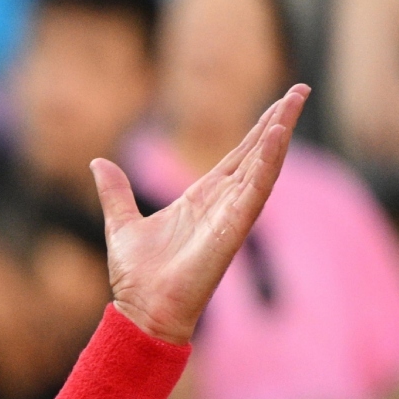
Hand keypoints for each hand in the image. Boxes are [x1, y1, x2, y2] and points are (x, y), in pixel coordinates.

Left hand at [92, 85, 305, 343]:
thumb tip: (98, 163)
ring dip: (279, 133)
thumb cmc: (137, 276)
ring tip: (295, 100)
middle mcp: (221, 204)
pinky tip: (277, 135)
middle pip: (256, 155)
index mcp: (200, 199)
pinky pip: (255, 190)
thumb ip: (115, 193)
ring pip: (262, 166)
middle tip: (300, 89)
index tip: (277, 104)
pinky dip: (267, 163)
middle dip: (278, 121)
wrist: (141, 309)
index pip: (236, 157)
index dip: (256, 131)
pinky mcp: (232, 228)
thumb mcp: (121, 224)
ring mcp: (230, 215)